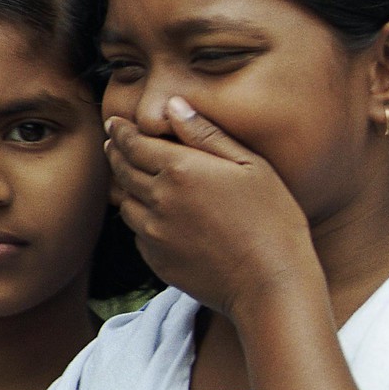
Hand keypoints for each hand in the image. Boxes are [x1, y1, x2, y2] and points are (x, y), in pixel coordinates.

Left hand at [106, 97, 320, 319]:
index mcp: (181, 169)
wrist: (270, 284)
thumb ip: (208, 134)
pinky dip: (142, 221)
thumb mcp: (252, 166)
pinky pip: (138, 233)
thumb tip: (174, 105)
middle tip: (114, 144)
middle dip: (116, 153)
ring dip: (126, 188)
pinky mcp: (157, 260)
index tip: (115, 124)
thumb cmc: (274, 220)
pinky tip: (160, 219)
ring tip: (136, 180)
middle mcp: (158, 198)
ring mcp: (154, 232)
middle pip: (122, 169)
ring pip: (125, 202)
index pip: (134, 142)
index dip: (121, 131)